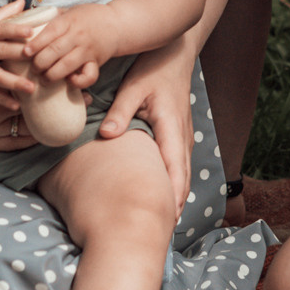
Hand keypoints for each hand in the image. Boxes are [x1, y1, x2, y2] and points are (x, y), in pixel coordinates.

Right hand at [0, 0, 34, 103]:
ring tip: (31, 88)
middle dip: (18, 55)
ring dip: (13, 82)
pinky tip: (16, 104)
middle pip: (0, 52)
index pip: (0, 29)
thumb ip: (6, 13)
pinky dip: (1, 99)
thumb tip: (25, 1)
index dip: (15, 29)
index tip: (32, 31)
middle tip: (37, 58)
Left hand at [24, 2, 120, 89]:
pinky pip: (88, 76)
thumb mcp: (70, 11)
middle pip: (55, 51)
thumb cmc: (89, 17)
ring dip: (52, 75)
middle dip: (39, 63)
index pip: (50, 32)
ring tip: (44, 79)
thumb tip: (27, 23)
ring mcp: (88, 50)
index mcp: (69, 21)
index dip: (35, 44)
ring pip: (67, 65)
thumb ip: (52, 18)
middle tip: (33, 69)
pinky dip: (78, 82)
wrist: (118, 23)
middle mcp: (78, 35)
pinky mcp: (97, 62)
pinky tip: (69, 81)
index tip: (25, 52)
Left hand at [99, 47, 195, 212]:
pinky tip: (164, 198)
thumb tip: (107, 136)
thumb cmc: (154, 69)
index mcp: (171, 129)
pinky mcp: (179, 135)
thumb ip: (120, 112)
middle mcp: (181, 137)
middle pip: (182, 179)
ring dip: (174, 198)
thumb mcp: (134, 87)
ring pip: (182, 174)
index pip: (173, 170)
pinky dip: (174, 184)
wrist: (176, 54)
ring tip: (162, 226)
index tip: (163, 221)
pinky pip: (179, 166)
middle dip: (173, 207)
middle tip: (160, 235)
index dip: (170, 197)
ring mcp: (183, 137)